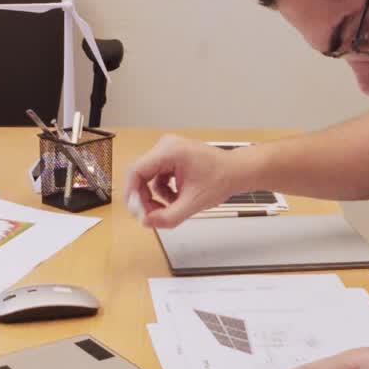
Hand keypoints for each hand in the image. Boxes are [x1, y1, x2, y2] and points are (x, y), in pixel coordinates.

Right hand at [123, 134, 243, 227]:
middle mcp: (166, 146)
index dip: (132, 194)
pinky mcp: (171, 158)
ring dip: (155, 196)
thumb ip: (169, 216)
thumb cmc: (222, 178)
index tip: (136, 211)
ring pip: (147, 178)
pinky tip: (177, 198)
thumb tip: (147, 222)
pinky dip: (163, 191)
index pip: (136, 171)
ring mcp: (168, 150)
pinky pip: (157, 177)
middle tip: (150, 216)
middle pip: (140, 174)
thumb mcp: (194, 203)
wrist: (237, 171)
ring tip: (172, 207)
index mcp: (170, 151)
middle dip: (143, 198)